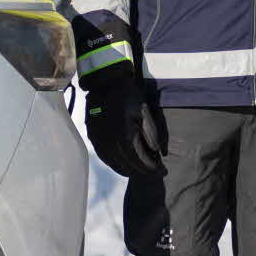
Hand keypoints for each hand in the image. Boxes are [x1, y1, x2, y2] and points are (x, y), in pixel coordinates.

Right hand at [84, 62, 163, 178]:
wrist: (105, 83)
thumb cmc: (129, 96)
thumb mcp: (145, 113)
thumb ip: (151, 135)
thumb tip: (157, 153)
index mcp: (124, 137)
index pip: (140, 161)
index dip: (153, 169)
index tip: (163, 172)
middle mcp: (109, 144)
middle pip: (128, 165)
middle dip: (143, 171)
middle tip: (155, 172)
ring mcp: (98, 141)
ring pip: (114, 164)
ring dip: (128, 169)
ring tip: (141, 171)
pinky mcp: (92, 137)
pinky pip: (104, 157)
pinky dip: (115, 163)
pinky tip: (123, 164)